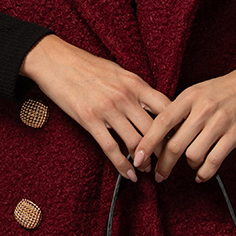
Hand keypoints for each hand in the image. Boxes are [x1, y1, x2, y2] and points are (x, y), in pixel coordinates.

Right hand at [20, 34, 170, 181]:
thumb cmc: (86, 65)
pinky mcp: (89, 120)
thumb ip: (135, 89)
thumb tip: (151, 106)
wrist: (55, 60)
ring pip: (135, 141)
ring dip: (144, 160)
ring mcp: (107, 108)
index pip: (166, 107)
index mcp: (134, 83)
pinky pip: (111, 148)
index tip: (180, 138)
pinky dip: (122, 165)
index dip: (176, 125)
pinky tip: (129, 174)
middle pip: (154, 128)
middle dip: (164, 149)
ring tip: (148, 169)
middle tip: (168, 161)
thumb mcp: (118, 72)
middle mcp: (125, 96)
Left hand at [132, 52, 235, 184]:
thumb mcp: (200, 91)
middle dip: (163, 165)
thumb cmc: (228, 87)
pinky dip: (205, 172)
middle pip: (174, 144)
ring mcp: (220, 121)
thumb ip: (182, 110)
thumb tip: (161, 134)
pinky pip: (214, 160)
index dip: (146, 143)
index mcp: (190, 96)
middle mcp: (202, 109)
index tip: (136, 159)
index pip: (161, 122)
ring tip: (191, 166)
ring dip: (189, 166)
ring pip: (193, 155)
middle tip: (158, 175)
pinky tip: (202, 175)